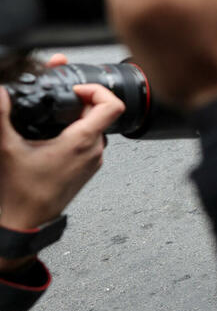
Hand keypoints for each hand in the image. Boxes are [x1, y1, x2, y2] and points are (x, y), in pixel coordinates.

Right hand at [0, 78, 122, 238]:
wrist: (24, 222)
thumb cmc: (20, 193)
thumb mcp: (6, 148)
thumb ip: (2, 117)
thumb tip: (0, 93)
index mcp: (81, 141)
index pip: (112, 105)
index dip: (97, 90)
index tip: (76, 88)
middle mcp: (93, 151)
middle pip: (102, 114)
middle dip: (82, 101)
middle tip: (61, 96)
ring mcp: (93, 161)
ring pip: (96, 128)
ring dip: (80, 117)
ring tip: (58, 114)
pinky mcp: (87, 169)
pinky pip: (90, 143)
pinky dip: (78, 132)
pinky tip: (56, 133)